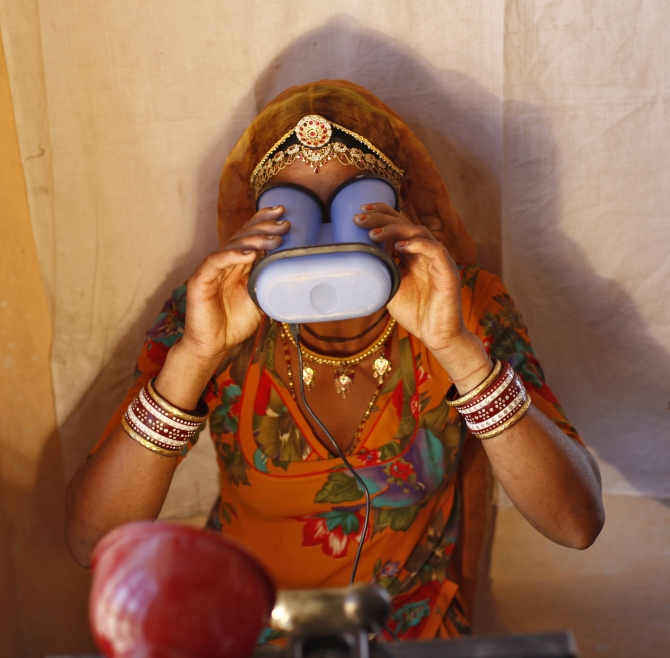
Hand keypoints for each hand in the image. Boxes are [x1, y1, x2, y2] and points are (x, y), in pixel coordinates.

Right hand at [180, 206, 289, 361]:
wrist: (214, 346)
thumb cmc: (234, 324)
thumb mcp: (259, 300)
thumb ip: (268, 282)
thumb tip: (290, 269)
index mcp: (238, 265)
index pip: (250, 237)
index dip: (263, 221)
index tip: (283, 213)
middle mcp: (224, 263)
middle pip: (243, 237)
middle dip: (264, 227)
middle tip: (283, 223)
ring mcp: (211, 270)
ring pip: (232, 247)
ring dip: (254, 240)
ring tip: (274, 239)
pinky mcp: (200, 280)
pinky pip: (216, 262)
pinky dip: (233, 255)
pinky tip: (250, 253)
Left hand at [354, 203, 466, 351]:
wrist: (436, 336)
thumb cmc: (416, 313)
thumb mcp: (390, 289)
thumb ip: (381, 271)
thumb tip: (359, 258)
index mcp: (414, 255)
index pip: (399, 225)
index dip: (382, 214)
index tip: (360, 211)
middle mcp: (426, 253)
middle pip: (406, 224)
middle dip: (382, 217)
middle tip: (359, 218)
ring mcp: (439, 261)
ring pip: (420, 232)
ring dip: (395, 229)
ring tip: (373, 233)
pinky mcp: (448, 272)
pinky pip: (435, 250)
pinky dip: (418, 244)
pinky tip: (399, 245)